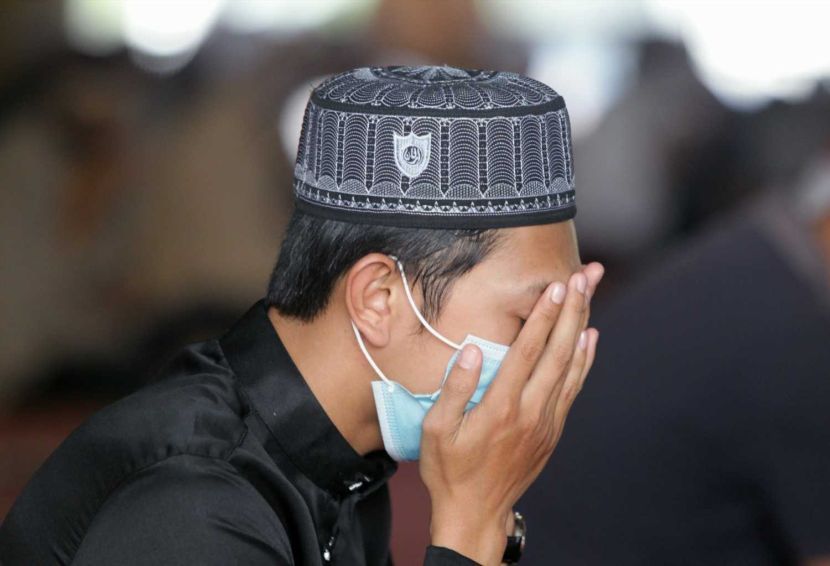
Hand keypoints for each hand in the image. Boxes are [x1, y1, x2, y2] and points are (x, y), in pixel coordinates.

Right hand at [420, 263, 603, 564]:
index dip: (543, 317)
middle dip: (572, 310)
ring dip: (582, 327)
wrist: (477, 513)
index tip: (556, 287)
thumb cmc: (450, 470)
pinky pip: (573, 387)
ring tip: (591, 295)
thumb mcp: (437, 430)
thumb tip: (473, 350)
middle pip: (558, 352)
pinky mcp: (553, 431)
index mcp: (501, 407)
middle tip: (583, 277)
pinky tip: (588, 339)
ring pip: (571, 366)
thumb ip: (456, 388)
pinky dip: (584, 360)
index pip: (528, 351)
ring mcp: (546, 422)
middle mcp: (531, 411)